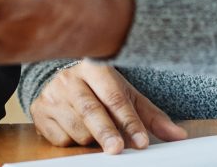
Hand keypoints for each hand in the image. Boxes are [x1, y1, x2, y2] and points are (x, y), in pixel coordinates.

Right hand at [31, 60, 186, 152]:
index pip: (114, 97)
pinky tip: (76, 129)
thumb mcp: (125, 93)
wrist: (57, 77)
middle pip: (91, 111)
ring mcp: (52, 96)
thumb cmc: (98, 87)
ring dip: (92, 139)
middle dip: (106, 132)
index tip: (142, 141)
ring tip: (96, 130)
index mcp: (94, 69)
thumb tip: (177, 135)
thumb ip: (150, 115)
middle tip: (118, 148)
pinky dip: (73, 141)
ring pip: (77, 129)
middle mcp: (70, 80)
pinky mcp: (39, 112)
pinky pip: (61, 138)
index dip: (129, 121)